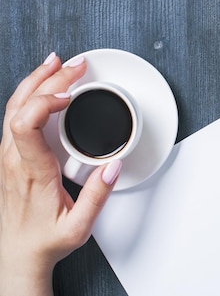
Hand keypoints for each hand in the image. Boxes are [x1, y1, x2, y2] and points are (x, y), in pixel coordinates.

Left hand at [0, 53, 121, 295]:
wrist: (17, 254)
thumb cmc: (44, 240)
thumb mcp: (79, 226)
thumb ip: (98, 195)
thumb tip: (113, 164)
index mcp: (32, 173)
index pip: (25, 124)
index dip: (45, 102)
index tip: (69, 95)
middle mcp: (14, 160)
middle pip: (21, 105)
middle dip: (49, 78)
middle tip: (76, 65)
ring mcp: (7, 156)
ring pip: (13, 106)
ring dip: (35, 79)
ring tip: (57, 62)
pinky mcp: (9, 155)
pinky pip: (14, 114)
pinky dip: (29, 92)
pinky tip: (42, 85)